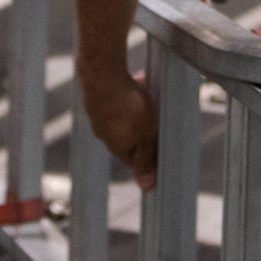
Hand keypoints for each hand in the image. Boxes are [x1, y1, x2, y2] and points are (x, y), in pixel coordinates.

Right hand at [82, 64, 158, 190]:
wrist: (102, 73)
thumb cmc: (127, 106)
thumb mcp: (145, 137)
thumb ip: (146, 160)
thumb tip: (146, 187)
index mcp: (115, 145)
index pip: (134, 158)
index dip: (150, 154)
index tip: (162, 147)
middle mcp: (103, 130)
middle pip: (129, 135)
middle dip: (144, 128)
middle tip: (159, 119)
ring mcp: (98, 111)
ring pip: (123, 114)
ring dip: (137, 109)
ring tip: (150, 98)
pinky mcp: (97, 92)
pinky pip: (117, 97)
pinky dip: (129, 94)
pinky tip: (138, 83)